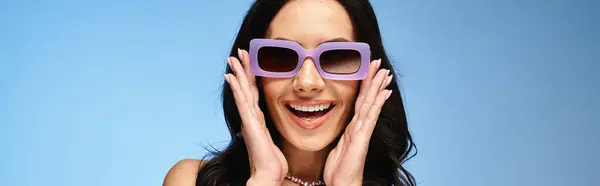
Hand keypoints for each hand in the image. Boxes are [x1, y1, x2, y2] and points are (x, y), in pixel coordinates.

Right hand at [225, 49, 287, 185]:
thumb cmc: (272, 161)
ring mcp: (249, 119)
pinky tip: (231, 76)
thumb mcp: (270, 141)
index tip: (247, 62)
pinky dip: (236, 88)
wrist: (268, 174)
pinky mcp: (249, 123)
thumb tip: (254, 129)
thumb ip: (263, 132)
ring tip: (231, 58)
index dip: (250, 77)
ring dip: (237, 73)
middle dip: (242, 69)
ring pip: (242, 91)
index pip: (253, 93)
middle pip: (246, 88)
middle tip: (238, 52)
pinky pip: (242, 102)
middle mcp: (251, 117)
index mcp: (256, 119)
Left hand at [323, 59, 392, 185]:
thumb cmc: (339, 168)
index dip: (365, 85)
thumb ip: (341, 133)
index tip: (369, 70)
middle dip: (374, 80)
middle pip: (368, 98)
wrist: (343, 183)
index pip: (360, 100)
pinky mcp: (362, 137)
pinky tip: (384, 93)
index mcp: (353, 126)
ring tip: (385, 73)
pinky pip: (370, 116)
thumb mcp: (337, 145)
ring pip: (371, 103)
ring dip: (378, 87)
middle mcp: (360, 126)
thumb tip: (339, 124)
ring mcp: (362, 131)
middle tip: (380, 63)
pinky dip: (377, 103)